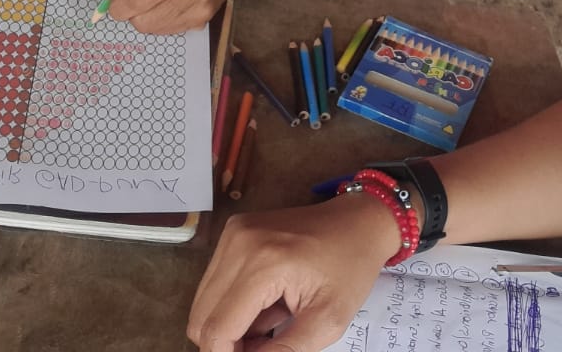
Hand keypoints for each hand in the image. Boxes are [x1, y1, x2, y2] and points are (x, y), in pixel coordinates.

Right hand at [188, 194, 397, 351]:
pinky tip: (267, 299)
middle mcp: (239, 242)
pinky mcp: (233, 231)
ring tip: (272, 318)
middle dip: (228, 342)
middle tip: (267, 343)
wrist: (360, 221)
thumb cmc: (352, 268)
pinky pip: (214, 283)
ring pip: (204, 303)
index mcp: (264, 263)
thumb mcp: (328, 321)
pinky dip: (233, 303)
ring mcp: (233, 233)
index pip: (217, 328)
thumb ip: (285, 351)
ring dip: (230, 323)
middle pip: (201, 318)